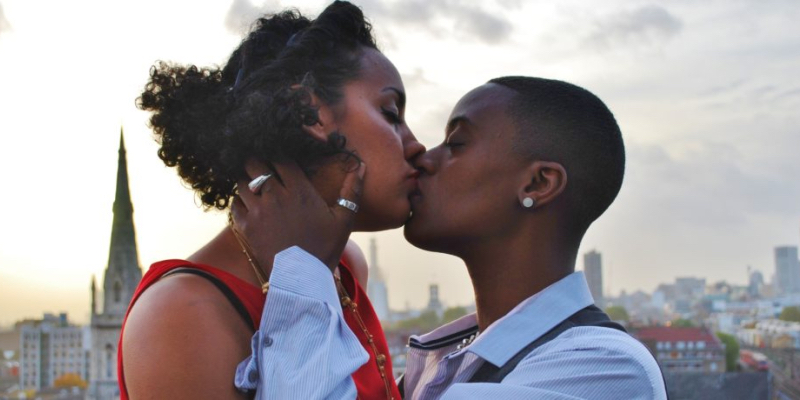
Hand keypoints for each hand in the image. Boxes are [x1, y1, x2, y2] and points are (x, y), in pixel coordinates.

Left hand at [231, 160, 365, 271]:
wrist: (302, 279)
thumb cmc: (325, 248)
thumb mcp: (344, 220)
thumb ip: (352, 191)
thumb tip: (362, 166)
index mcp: (299, 190)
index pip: (280, 158)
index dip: (277, 153)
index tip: (279, 155)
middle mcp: (276, 196)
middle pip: (255, 165)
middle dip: (257, 161)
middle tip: (261, 165)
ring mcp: (258, 211)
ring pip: (242, 182)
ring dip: (247, 180)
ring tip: (254, 184)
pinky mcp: (246, 227)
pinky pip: (235, 204)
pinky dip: (239, 200)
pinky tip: (248, 203)